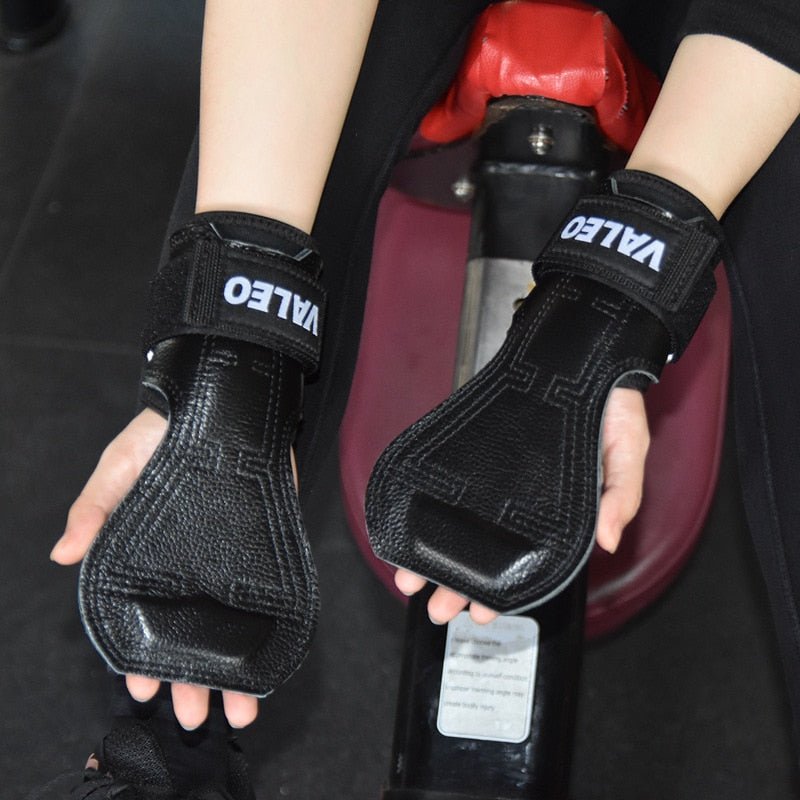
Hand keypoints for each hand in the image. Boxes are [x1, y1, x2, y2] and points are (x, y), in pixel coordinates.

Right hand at [50, 408, 262, 729]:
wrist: (221, 401)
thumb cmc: (160, 434)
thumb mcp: (118, 468)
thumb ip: (94, 508)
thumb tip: (63, 554)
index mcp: (147, 555)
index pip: (144, 618)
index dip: (143, 655)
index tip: (144, 689)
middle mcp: (188, 565)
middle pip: (190, 631)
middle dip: (191, 676)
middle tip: (195, 717)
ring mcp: (226, 557)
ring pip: (229, 622)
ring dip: (234, 665)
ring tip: (242, 705)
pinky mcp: (260, 542)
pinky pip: (265, 593)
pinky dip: (268, 626)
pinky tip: (270, 656)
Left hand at [394, 386, 649, 624]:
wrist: (586, 352)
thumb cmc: (611, 407)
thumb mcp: (628, 452)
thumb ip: (621, 496)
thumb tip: (608, 540)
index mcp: (557, 509)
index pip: (525, 561)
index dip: (503, 591)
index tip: (480, 614)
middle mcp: (522, 497)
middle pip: (484, 548)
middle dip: (458, 581)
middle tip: (436, 608)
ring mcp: (497, 473)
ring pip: (460, 520)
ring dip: (436, 550)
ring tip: (410, 578)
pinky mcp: (480, 445)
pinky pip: (450, 479)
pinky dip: (432, 501)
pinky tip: (413, 521)